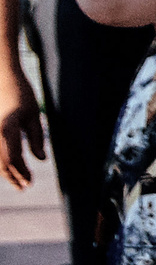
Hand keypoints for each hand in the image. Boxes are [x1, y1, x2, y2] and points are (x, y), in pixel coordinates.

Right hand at [0, 65, 43, 189]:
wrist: (2, 77)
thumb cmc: (21, 94)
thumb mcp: (33, 114)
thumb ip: (36, 138)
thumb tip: (41, 160)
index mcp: (6, 130)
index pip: (13, 159)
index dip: (21, 173)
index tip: (31, 182)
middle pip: (1, 163)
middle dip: (12, 177)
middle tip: (25, 187)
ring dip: (5, 172)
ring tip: (18, 181)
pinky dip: (0, 162)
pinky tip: (10, 167)